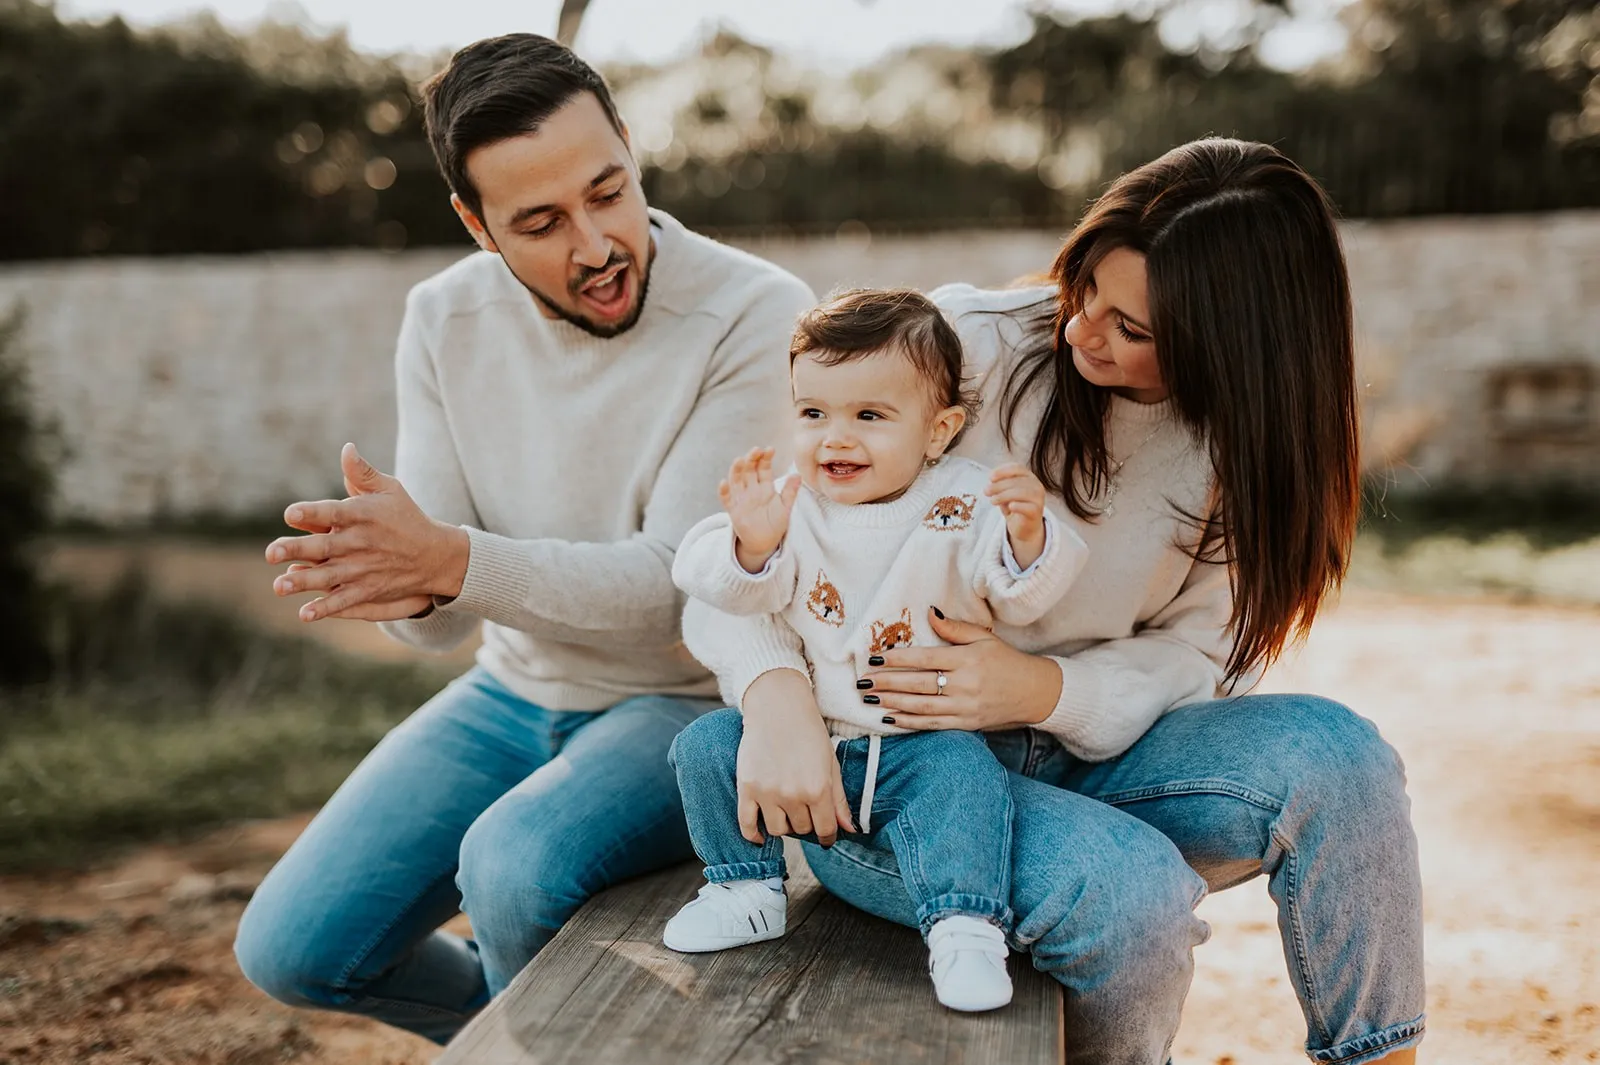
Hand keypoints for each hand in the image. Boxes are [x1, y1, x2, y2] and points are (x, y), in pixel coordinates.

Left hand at [264, 443, 470, 622]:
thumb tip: (346, 448)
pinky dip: (326, 608)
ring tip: (279, 586)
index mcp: (363, 515)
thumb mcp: (390, 490)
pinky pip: (344, 600)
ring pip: (329, 576)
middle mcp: (361, 542)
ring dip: (304, 582)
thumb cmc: (406, 517)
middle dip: (297, 550)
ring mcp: (364, 568)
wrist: (436, 555)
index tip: (290, 514)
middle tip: (271, 552)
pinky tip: (305, 613)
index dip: (312, 513)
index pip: (333, 511)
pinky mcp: (369, 589)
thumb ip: (363, 473)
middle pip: (324, 546)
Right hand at [720, 447, 798, 572]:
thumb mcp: (785, 507)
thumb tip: (798, 474)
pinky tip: (723, 482)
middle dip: (751, 459)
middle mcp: (752, 490)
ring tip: (740, 460)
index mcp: (765, 487)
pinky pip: (727, 499)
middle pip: (749, 470)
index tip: (770, 449)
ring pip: (736, 480)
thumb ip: (790, 491)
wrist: (765, 543)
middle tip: (756, 450)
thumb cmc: (775, 523)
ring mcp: (742, 499)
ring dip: (736, 470)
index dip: (765, 458)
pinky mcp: (734, 511)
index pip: (763, 468)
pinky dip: (723, 491)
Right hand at [736, 668, 856, 846]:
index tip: (826, 836)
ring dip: (784, 825)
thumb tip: (849, 830)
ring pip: (778, 830)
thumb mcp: (831, 763)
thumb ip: (839, 799)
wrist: (778, 707)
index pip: (825, 830)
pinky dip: (754, 835)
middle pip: (802, 830)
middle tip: (804, 807)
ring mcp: (767, 793)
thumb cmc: (808, 732)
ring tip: (785, 811)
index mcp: (818, 789)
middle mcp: (793, 795)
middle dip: (806, 823)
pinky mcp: (746, 788)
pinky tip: (760, 835)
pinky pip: (747, 824)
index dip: (828, 836)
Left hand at [860, 609, 1062, 730]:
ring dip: (892, 702)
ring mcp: (964, 707)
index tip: (874, 658)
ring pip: (921, 706)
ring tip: (869, 699)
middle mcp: (964, 685)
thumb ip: (954, 629)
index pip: (924, 659)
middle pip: (918, 684)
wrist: (1034, 692)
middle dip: (887, 683)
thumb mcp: (984, 638)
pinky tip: (890, 718)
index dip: (897, 659)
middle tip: (863, 682)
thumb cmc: (1006, 661)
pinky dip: (909, 722)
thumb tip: (929, 614)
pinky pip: (932, 723)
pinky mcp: (965, 724)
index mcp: (967, 660)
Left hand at [986, 463, 1047, 570]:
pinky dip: (1017, 506)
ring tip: (992, 501)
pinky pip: (1027, 507)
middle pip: (1016, 480)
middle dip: (999, 485)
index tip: (990, 477)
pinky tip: (1009, 507)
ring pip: (1021, 492)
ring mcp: (1038, 498)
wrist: (1024, 527)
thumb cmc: (1014, 507)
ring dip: (1003, 495)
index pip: (1017, 468)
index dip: (1002, 471)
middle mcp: (1036, 485)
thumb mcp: (1005, 493)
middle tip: (986, 491)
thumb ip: (1000, 486)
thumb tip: (991, 484)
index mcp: (1029, 477)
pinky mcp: (1037, 512)